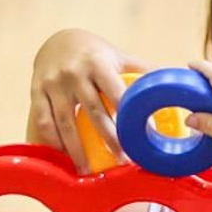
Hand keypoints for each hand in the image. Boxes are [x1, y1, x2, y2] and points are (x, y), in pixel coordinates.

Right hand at [26, 29, 149, 172]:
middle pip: (93, 112)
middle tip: (122, 160)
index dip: (128, 116)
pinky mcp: (37, 92)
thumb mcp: (117, 56)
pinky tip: (62, 158)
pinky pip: (44, 121)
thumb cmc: (94, 53)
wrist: (56, 40)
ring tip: (87, 171)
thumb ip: (142, 70)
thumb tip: (174, 81)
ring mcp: (53, 84)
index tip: (142, 137)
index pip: (115, 93)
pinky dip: (52, 142)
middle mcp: (74, 73)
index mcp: (98, 63)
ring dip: (76, 149)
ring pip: (65, 122)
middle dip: (108, 138)